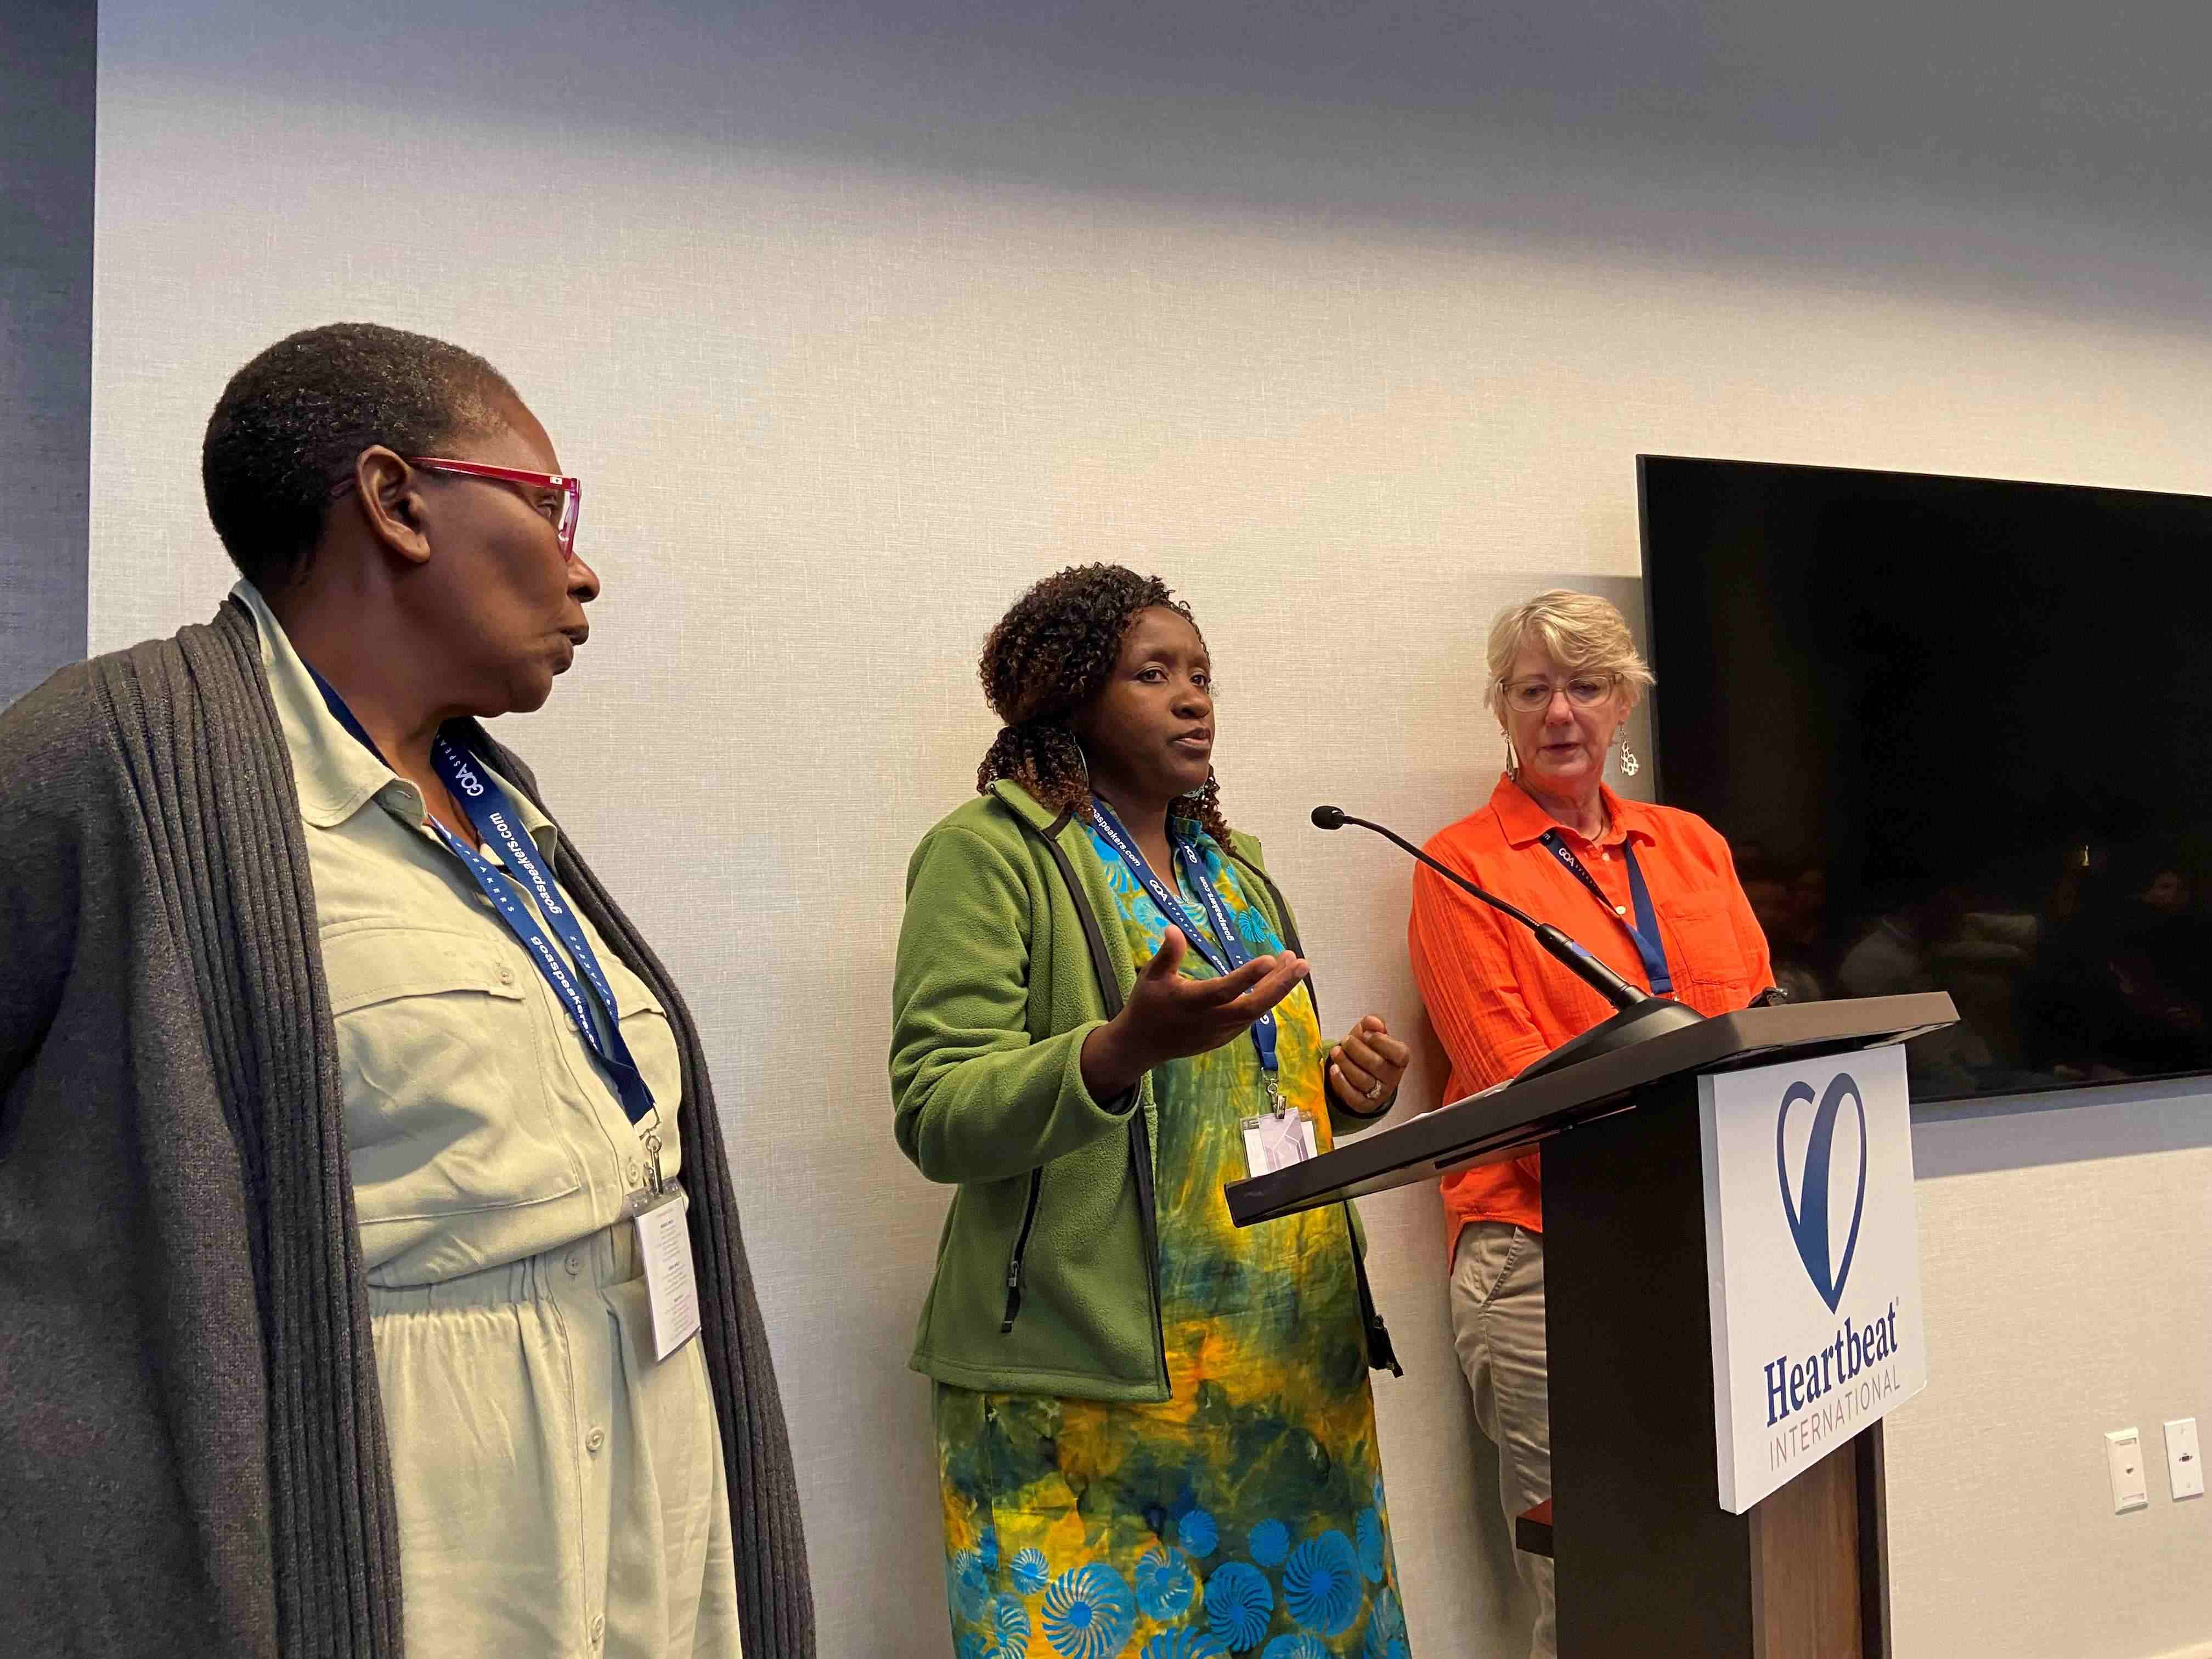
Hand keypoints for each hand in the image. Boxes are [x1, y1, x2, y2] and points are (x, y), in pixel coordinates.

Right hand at [1081, 927, 1309, 1099]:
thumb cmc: (1147, 1004)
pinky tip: (1277, 980)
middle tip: (1302, 963)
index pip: (1224, 990)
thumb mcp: (1151, 976)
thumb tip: (1174, 929)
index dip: (1247, 977)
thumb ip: (1167, 954)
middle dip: (1280, 985)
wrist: (1143, 1044)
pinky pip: (1251, 1018)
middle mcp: (1211, 1020)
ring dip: (1277, 988)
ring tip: (1294, 963)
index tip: (1270, 959)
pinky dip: (1266, 999)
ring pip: (1257, 1011)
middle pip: (1253, 1006)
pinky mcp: (1226, 1037)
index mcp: (1192, 1002)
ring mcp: (1221, 1032)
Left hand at [1328, 1014, 1409, 1112]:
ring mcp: (1380, 1093)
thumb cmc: (1368, 1050)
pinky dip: (1341, 1082)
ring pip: (1363, 1080)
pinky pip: (1353, 1096)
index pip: (1399, 1053)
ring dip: (1346, 1063)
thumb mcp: (1370, 1033)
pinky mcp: (1365, 1104)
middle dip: (1357, 1050)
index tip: (1366, 1034)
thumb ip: (1373, 1023)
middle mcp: (1393, 1077)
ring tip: (1336, 1052)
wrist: (1359, 1072)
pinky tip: (1334, 1069)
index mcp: (1399, 1059)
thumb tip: (1374, 1022)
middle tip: (1345, 1041)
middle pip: (1377, 1065)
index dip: (1382, 1042)